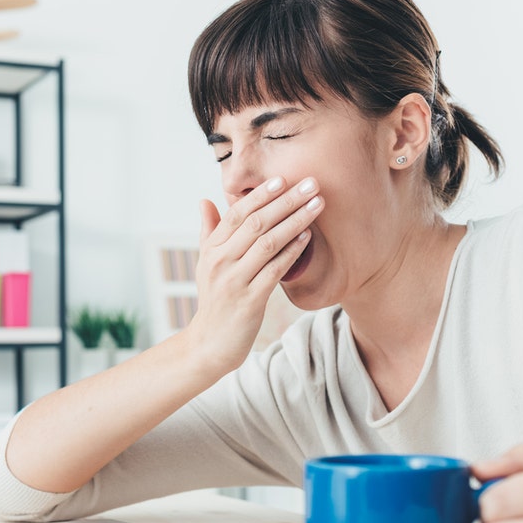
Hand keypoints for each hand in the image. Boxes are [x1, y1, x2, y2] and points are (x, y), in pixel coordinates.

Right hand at [185, 176, 321, 372]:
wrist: (210, 343)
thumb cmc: (214, 300)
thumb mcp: (205, 264)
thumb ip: (209, 231)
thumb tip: (205, 200)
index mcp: (211, 249)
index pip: (236, 213)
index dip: (261, 195)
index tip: (283, 179)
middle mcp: (220, 262)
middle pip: (255, 223)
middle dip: (286, 201)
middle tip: (311, 184)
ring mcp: (234, 281)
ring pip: (268, 243)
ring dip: (295, 221)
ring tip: (317, 205)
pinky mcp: (250, 301)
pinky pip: (275, 270)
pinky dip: (292, 251)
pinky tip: (308, 237)